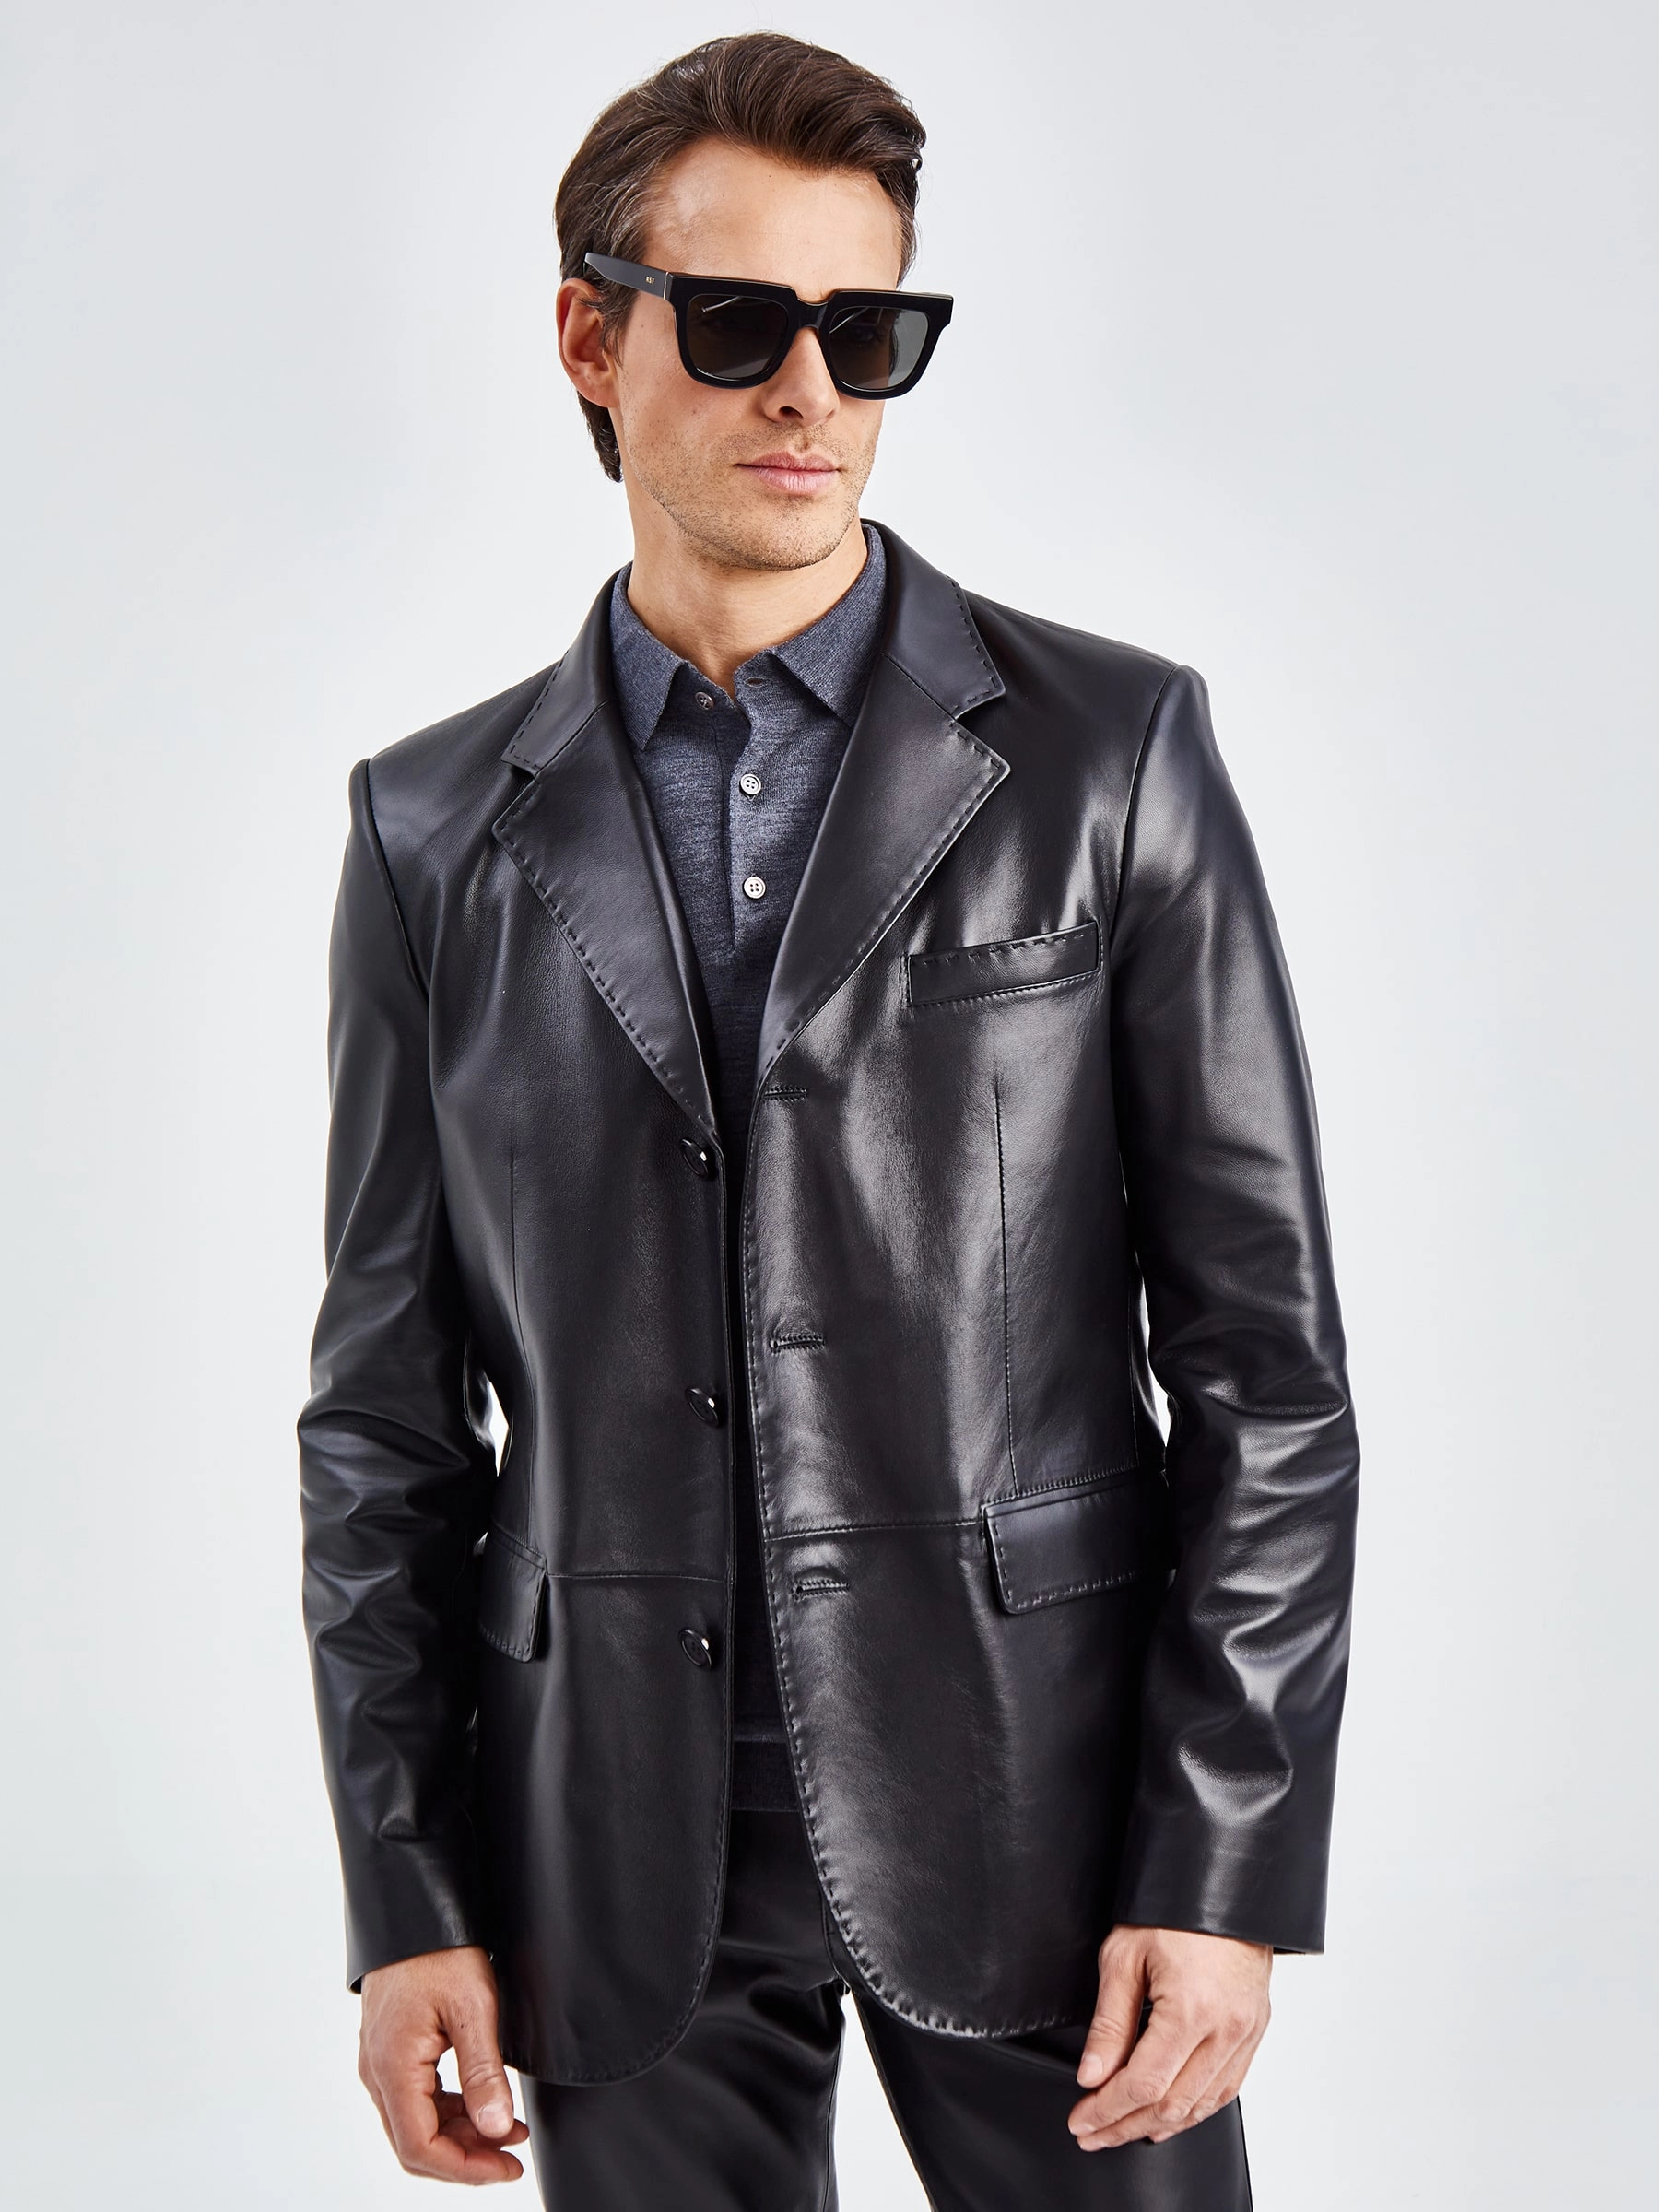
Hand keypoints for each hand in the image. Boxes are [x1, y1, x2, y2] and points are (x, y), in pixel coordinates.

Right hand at [359, 1945, 530, 2183]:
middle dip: (465, 2158)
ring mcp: (381, 2061)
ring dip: (461, 2135)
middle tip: (511, 2157)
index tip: (507, 2167)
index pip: (420, 2147)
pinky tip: (485, 2104)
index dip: (465, 2168)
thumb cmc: (439, 1948)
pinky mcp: (392, 2050)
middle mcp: (378, 2071)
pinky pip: (417, 2099)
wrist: (415, 1908)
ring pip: (417, 2123)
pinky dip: (451, 2111)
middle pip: (415, 2143)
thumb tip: (495, 2129)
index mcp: (391, 2067)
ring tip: (509, 2131)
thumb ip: (483, 2073)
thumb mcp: (473, 2007)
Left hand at [1067, 1925, 1271, 2151]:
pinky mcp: (1255, 2030)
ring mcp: (1246, 2033)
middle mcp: (1226, 2029)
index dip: (1107, 2110)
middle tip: (1093, 2134)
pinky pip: (1226, 2088)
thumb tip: (1093, 2076)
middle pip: (1172, 2105)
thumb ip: (1110, 2023)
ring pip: (1202, 2105)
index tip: (1081, 2120)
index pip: (1144, 2084)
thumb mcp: (1125, 1956)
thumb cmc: (1172, 1908)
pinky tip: (1170, 2115)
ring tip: (1123, 2130)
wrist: (1223, 1884)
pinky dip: (1195, 2109)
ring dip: (1160, 2126)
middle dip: (1126, 2126)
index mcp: (1192, 2010)